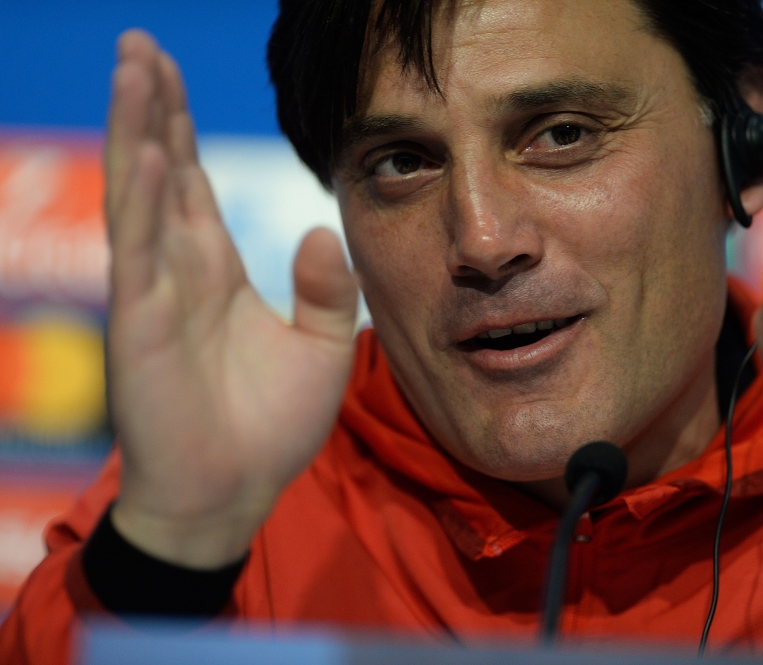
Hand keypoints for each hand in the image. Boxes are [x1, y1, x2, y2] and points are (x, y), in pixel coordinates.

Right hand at [105, 30, 357, 567]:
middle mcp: (179, 271)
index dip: (181, 126)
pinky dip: (145, 202)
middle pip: (162, 170)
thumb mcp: (321, 348)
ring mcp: (155, 294)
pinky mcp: (144, 327)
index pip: (194, 182)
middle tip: (140, 44)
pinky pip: (142, 253)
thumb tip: (317, 231)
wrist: (235, 492)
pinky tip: (152, 153)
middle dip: (151, 107)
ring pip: (142, 195)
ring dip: (139, 131)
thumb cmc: (270, 426)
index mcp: (215, 272)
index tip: (170, 71)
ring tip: (134, 66)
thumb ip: (328, 290)